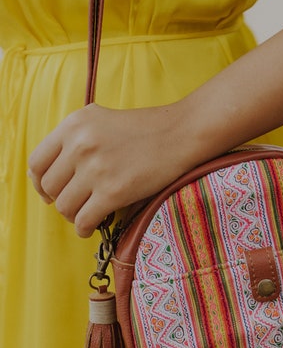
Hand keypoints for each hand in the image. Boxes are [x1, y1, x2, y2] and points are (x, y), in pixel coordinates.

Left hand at [28, 101, 190, 237]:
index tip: (49, 192)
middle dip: (59, 201)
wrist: (180, 134)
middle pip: (50, 187)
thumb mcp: (100, 119)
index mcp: (73, 125)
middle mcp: (79, 145)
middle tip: (73, 205)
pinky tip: (92, 228)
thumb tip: (56, 168)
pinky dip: (85, 229)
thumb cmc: (145, 129)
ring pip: (65, 206)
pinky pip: (84, 220)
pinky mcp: (113, 192)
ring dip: (73, 216)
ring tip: (86, 216)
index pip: (37, 162)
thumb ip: (75, 137)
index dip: (39, 183)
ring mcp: (95, 169)